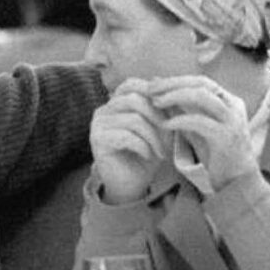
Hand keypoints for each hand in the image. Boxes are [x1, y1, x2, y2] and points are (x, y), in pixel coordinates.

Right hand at [89, 78, 169, 203]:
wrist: (131, 185)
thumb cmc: (146, 155)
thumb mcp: (158, 128)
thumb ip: (161, 108)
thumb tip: (168, 85)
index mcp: (115, 103)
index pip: (131, 84)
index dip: (153, 94)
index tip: (172, 110)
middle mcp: (103, 110)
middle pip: (134, 99)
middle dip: (158, 117)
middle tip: (171, 134)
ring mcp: (98, 125)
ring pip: (133, 119)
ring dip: (153, 136)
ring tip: (161, 150)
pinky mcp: (97, 141)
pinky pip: (126, 136)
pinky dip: (143, 146)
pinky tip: (148, 155)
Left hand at [146, 75, 257, 190]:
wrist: (237, 182)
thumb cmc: (215, 154)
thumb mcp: (196, 127)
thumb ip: (181, 110)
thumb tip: (159, 89)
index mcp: (228, 101)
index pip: (200, 81)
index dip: (175, 80)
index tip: (153, 84)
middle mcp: (233, 106)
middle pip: (201, 84)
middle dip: (173, 84)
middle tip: (150, 89)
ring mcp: (232, 121)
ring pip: (202, 97)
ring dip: (175, 96)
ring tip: (156, 103)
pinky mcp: (226, 137)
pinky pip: (200, 121)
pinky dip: (180, 120)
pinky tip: (165, 125)